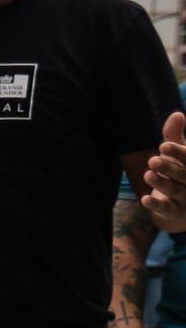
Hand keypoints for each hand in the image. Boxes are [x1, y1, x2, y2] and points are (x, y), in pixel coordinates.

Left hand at [142, 111, 185, 229]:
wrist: (182, 206)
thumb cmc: (179, 172)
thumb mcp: (177, 154)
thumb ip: (174, 137)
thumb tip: (178, 114)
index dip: (178, 152)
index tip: (163, 145)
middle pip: (183, 175)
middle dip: (169, 167)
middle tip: (153, 160)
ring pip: (175, 191)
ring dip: (162, 183)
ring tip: (148, 174)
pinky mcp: (175, 213)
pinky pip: (167, 210)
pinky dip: (156, 206)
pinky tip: (144, 200)